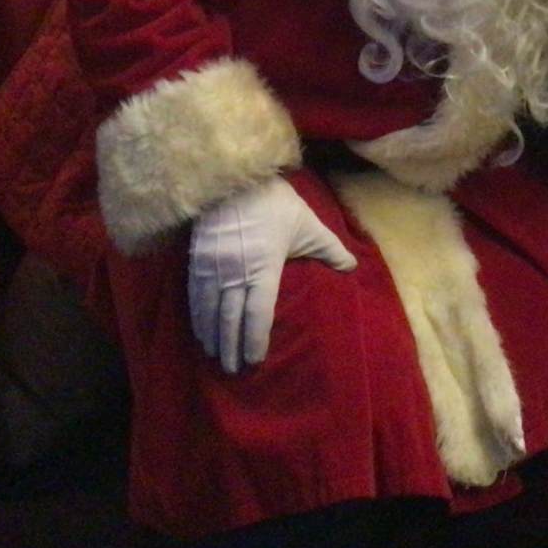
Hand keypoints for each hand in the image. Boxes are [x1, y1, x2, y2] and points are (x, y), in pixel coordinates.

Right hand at [187, 176, 355, 373]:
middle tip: (232, 370)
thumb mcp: (308, 224)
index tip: (255, 361)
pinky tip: (199, 330)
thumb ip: (331, 248)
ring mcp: (213, 267)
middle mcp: (235, 273)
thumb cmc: (276, 203)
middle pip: (231, 320)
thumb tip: (353, 267)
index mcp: (264, 268)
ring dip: (212, 337)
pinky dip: (197, 317)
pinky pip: (195, 296)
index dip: (255, 340)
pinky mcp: (196, 259)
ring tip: (215, 357)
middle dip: (231, 347)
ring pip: (209, 311)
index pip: (258, 314)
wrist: (236, 177)